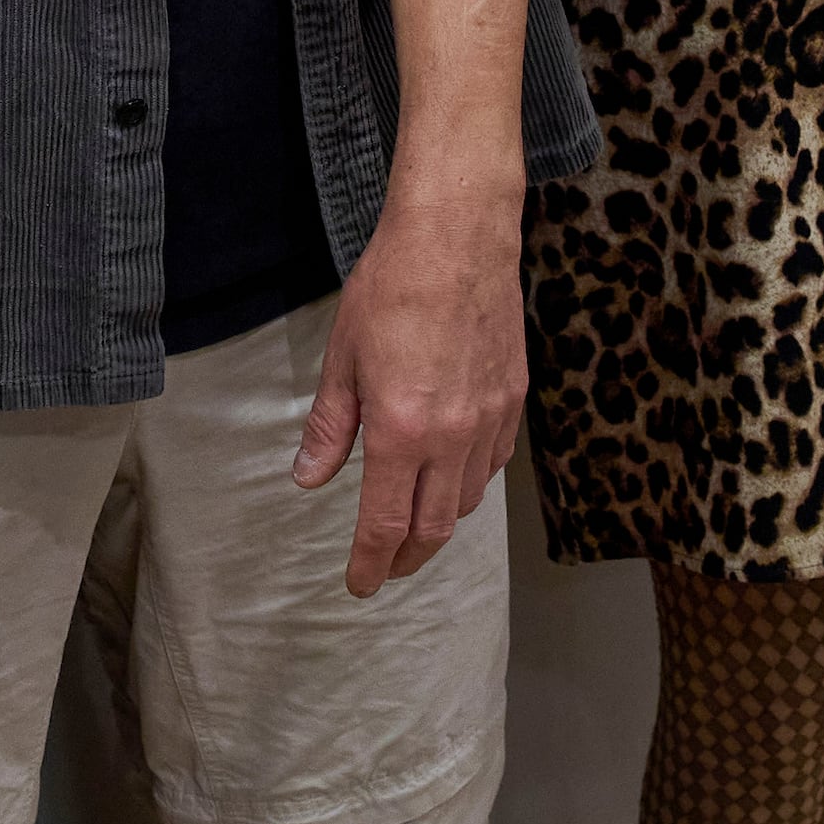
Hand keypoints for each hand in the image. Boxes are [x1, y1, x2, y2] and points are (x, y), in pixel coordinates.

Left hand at [294, 176, 525, 596]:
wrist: (458, 238)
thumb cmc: (391, 288)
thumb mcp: (342, 359)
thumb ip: (330, 428)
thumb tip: (309, 479)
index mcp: (403, 431)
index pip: (386, 524)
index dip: (371, 563)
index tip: (359, 584)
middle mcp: (453, 437)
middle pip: (434, 527)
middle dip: (406, 558)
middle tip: (385, 569)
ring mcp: (490, 420)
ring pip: (467, 499)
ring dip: (438, 523)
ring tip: (413, 527)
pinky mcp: (514, 399)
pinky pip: (493, 463)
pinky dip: (468, 483)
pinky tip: (450, 477)